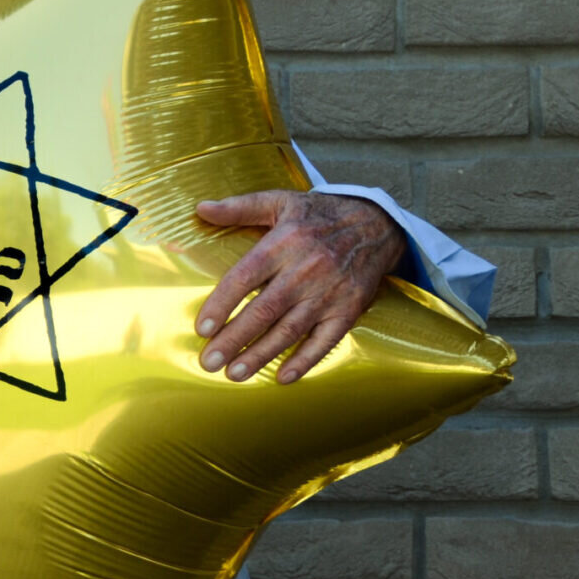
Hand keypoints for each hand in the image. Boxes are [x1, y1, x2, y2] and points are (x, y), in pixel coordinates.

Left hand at [193, 190, 407, 385]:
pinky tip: (283, 377)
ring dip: (261, 355)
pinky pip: (325, 340)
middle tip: (209, 362)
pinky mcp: (349, 309)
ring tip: (235, 374)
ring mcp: (329, 292)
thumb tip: (201, 209)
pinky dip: (305, 361)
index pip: (244, 278)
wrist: (376, 224)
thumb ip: (239, 207)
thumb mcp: (280, 201)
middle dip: (234, 339)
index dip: (221, 305)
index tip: (202, 329)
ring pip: (289, 330)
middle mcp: (306, 270)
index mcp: (284, 243)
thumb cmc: (319, 214)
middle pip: (264, 310)